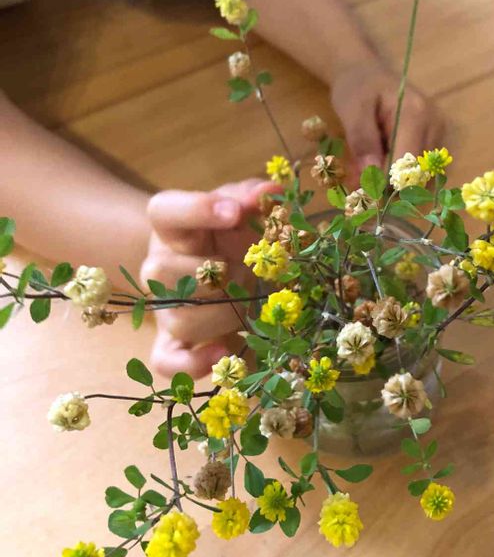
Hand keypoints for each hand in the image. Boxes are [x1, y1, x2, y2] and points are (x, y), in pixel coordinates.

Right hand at [140, 178, 276, 378]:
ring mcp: (164, 309)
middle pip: (162, 271)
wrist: (216, 272)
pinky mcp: (171, 345)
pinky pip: (167, 362)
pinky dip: (195, 363)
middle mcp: (159, 267)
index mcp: (173, 228)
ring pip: (177, 318)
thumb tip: (272, 193)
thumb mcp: (240, 208)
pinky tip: (228, 353)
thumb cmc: (230, 236)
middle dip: (213, 273)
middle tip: (249, 270)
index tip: (235, 212)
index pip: (164, 210)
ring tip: (251, 303)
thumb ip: (253, 197)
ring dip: (223, 314)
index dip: (196, 210)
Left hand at [330, 66, 443, 176]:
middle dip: (387, 184)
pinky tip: (380, 162)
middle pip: (417, 173)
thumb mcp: (351, 109)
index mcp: (416, 115)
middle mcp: (435, 125)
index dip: (384, 182)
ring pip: (419, 176)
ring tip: (367, 167)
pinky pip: (419, 170)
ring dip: (392, 181)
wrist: (367, 72)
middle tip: (359, 180)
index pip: (406, 164)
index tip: (360, 188)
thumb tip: (371, 175)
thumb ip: (362, 140)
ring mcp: (438, 133)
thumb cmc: (357, 87)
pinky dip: (398, 174)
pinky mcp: (435, 141)